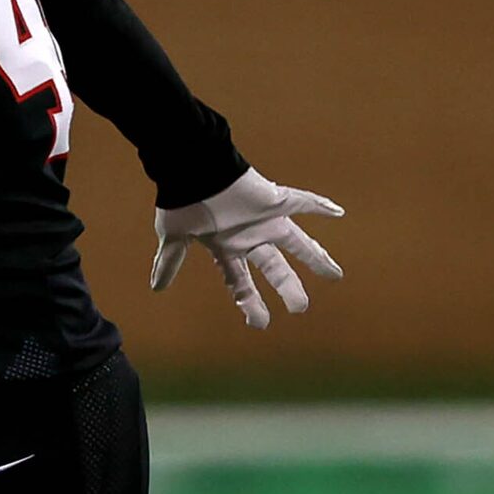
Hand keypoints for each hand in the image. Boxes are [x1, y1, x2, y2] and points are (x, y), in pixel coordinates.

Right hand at [149, 167, 342, 328]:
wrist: (192, 171)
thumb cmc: (182, 201)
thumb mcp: (173, 237)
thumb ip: (169, 262)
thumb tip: (156, 288)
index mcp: (227, 247)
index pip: (241, 281)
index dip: (250, 302)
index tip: (260, 323)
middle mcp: (250, 237)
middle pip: (274, 269)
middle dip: (287, 289)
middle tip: (300, 309)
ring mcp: (264, 220)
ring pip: (297, 244)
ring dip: (315, 258)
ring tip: (334, 275)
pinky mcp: (275, 200)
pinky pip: (303, 202)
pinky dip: (320, 206)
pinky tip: (337, 212)